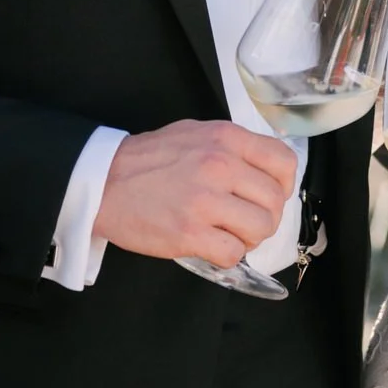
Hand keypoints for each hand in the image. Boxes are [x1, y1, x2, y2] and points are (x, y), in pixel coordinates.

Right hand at [93, 121, 297, 265]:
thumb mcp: (196, 133)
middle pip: (275, 201)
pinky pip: (233, 253)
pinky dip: (228, 255)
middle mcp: (220, 165)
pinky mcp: (189, 233)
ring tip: (230, 233)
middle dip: (266, 216)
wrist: (103, 181)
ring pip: (260, 228)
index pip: (284, 162)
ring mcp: (205, 200)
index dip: (284, 184)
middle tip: (245, 220)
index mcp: (226, 138)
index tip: (270, 194)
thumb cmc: (150, 158)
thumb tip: (264, 170)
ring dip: (250, 238)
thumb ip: (232, 148)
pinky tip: (212, 245)